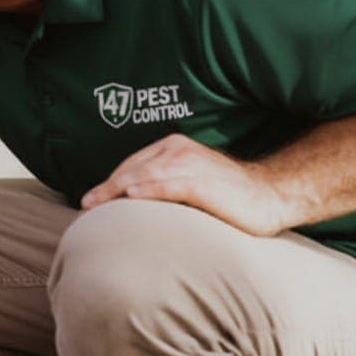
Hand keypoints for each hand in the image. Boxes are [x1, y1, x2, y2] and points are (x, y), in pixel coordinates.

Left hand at [80, 134, 296, 235]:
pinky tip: (131, 196)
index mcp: (172, 148)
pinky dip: (149, 189)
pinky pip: (170, 184)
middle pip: (132, 170)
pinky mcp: (203, 182)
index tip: (89, 202)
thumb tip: (130, 203)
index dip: (108, 184)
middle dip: (107, 189)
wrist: (269, 195)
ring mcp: (191, 164)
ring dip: (117, 191)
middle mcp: (178, 151)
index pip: (131, 166)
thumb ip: (162, 186)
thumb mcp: (188, 183)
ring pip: (145, 176)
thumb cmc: (227, 195)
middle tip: (85, 207)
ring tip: (96, 206)